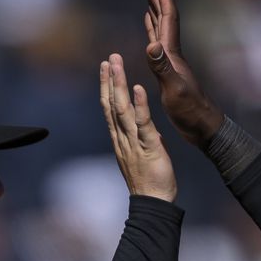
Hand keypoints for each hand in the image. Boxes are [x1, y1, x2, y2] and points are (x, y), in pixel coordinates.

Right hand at [99, 53, 176, 201]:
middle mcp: (123, 138)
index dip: (107, 87)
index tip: (105, 67)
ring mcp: (133, 142)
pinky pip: (142, 123)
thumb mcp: (143, 154)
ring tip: (117, 64)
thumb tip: (147, 130)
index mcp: (120, 139)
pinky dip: (139, 105)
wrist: (154, 202)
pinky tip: (137, 88)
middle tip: (109, 57)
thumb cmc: (150, 181)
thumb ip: (143, 139)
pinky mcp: (148, 146)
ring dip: (120, 85)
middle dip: (110, 79)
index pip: (110, 108)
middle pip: (112, 104)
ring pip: (122, 109)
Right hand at [141, 0, 224, 148]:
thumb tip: (151, 43)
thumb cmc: (190, 111)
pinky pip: (157, 43)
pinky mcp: (167, 70)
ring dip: (153, 8)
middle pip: (163, 16)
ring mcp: (170, 61)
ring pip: (160, 27)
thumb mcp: (174, 89)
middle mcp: (172, 53)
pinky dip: (151, 30)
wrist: (202, 126)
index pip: (167, 17)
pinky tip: (149, 24)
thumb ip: (162, 68)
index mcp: (172, 54)